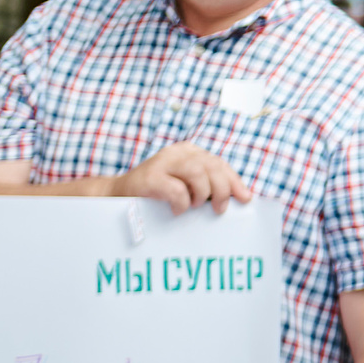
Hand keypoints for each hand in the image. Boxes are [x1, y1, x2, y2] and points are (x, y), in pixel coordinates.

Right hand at [116, 143, 255, 215]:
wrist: (119, 196)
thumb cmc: (159, 195)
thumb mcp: (187, 186)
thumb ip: (209, 186)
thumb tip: (242, 198)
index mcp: (189, 152)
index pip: (219, 163)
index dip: (235, 181)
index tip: (245, 199)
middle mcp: (177, 153)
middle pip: (212, 166)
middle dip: (222, 190)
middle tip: (219, 209)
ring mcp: (162, 162)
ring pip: (198, 173)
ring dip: (202, 194)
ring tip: (195, 206)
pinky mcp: (149, 177)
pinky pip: (176, 189)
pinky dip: (183, 203)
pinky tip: (179, 210)